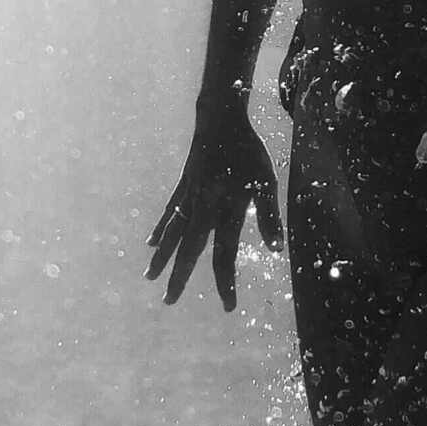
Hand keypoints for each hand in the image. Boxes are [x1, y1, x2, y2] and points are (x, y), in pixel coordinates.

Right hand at [146, 95, 282, 310]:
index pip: (224, 255)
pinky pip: (168, 214)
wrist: (218, 119)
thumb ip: (270, 216)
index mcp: (223, 210)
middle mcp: (201, 208)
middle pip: (188, 250)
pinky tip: (150, 243)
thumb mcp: (265, 181)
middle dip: (179, 278)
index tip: (228, 306)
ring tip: (149, 278)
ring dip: (162, 258)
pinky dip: (160, 230)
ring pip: (171, 235)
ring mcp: (187, 198)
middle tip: (169, 303)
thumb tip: (277, 249)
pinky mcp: (183, 186)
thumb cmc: (247, 150)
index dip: (226, 282)